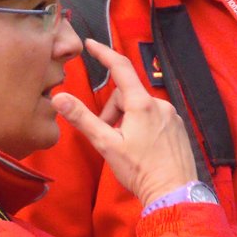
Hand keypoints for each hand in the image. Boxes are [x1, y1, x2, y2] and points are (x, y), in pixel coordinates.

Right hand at [54, 38, 196, 203]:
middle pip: (127, 95)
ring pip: (140, 108)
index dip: (103, 53)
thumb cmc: (140, 170)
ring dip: (126, 121)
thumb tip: (58, 98)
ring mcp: (172, 116)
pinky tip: (141, 149)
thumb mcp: (106, 144)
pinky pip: (154, 118)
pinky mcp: (178, 128)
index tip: (90, 43)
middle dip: (112, 111)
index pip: (120, 67)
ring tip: (125, 147)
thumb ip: (83, 119)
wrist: (173, 193)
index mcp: (142, 104)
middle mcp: (160, 105)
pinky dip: (142, 127)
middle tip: (107, 137)